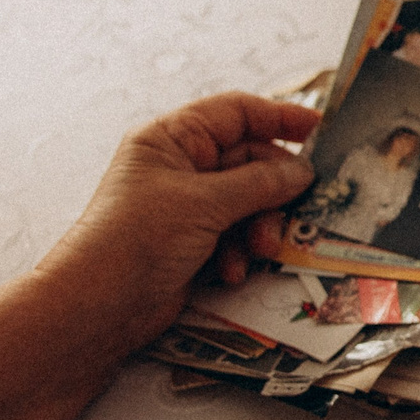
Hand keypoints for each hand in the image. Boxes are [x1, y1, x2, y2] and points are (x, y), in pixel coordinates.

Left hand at [35, 93, 317, 355]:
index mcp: (172, 139)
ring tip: (259, 250)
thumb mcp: (203, 203)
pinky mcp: (193, 242)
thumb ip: (258, 183)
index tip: (320, 130)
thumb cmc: (136, 239)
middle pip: (250, 162)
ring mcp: (187, 206)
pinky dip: (240, 252)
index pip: (235, 113)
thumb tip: (301, 171)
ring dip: (259, 227)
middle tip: (296, 211)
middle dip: (272, 191)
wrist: (98, 306)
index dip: (279, 118)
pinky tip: (231, 271)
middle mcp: (180, 167)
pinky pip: (236, 235)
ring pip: (249, 203)